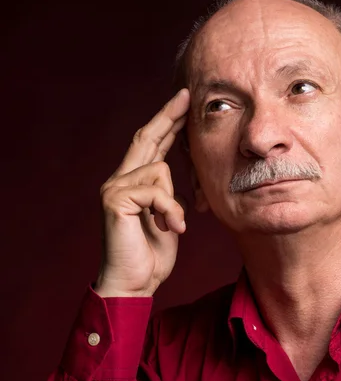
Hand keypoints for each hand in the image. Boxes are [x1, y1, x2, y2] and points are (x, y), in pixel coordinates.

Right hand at [94, 89, 189, 297]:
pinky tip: (170, 228)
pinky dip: (170, 210)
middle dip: (168, 117)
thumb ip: (168, 196)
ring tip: (172, 226)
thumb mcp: (167, 218)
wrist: (133, 283)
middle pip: (145, 137)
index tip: (183, 102)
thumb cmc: (151, 255)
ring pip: (159, 169)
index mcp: (132, 183)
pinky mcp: (115, 199)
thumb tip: (178, 183)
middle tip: (186, 97)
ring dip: (174, 202)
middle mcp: (119, 179)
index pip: (150, 145)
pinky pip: (156, 190)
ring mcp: (114, 188)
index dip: (166, 122)